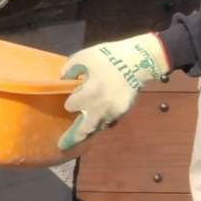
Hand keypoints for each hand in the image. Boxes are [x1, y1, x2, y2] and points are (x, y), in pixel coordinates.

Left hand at [59, 33, 168, 149]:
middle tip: (64, 144)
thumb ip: (69, 69)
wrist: (137, 60)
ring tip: (82, 132)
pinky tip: (101, 112)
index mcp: (89, 92)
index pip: (71, 106)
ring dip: (91, 126)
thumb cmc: (108, 56)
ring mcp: (113, 110)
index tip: (72, 99)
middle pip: (85, 128)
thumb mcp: (84, 56)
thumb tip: (63, 79)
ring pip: (98, 125)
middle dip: (75, 135)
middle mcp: (101, 106)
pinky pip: (109, 118)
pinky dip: (104, 117)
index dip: (70, 102)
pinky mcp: (123, 110)